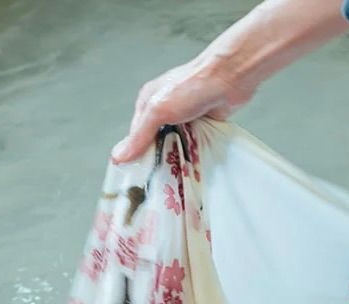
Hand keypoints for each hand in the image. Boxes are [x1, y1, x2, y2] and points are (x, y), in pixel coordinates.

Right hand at [111, 56, 251, 163]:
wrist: (229, 79)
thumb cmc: (191, 87)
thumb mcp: (158, 110)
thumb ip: (140, 135)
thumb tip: (118, 156)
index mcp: (149, 103)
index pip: (137, 136)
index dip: (137, 155)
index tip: (140, 176)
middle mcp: (165, 110)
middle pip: (156, 142)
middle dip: (158, 157)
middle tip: (160, 180)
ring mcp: (184, 117)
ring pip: (175, 144)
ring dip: (177, 157)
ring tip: (177, 175)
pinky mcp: (201, 124)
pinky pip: (192, 144)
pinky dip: (193, 153)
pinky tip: (193, 165)